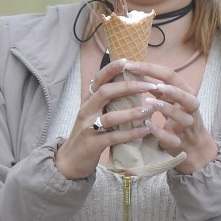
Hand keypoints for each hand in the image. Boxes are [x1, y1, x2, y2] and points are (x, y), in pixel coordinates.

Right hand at [55, 60, 159, 179]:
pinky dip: (131, 133)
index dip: (111, 69)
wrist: (70, 160)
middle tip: (150, 85)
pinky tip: (145, 130)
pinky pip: (113, 137)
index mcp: (89, 101)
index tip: (128, 61)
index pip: (98, 79)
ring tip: (151, 110)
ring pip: (110, 117)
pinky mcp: (92, 144)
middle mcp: (86, 110)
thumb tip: (131, 83)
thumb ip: (109, 101)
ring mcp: (88, 128)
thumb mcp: (95, 113)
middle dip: (128, 87)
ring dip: (132, 112)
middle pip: (105, 93)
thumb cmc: (89, 133)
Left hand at [124, 61, 219, 173]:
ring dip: (165, 107)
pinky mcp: (179, 142)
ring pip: (181, 116)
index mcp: (186, 93)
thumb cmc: (178, 117)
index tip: (130, 65)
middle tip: (143, 81)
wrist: (193, 144)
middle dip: (166, 87)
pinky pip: (171, 138)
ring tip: (149, 101)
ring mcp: (187, 125)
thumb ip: (158, 88)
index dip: (151, 69)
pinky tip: (148, 125)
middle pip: (184, 94)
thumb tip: (137, 70)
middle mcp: (191, 107)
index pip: (171, 75)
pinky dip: (160, 131)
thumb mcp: (170, 100)